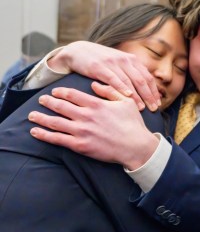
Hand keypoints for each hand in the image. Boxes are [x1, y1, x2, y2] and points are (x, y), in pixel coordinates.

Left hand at [28, 82, 159, 168]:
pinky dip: (44, 135)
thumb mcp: (126, 102)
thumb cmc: (133, 124)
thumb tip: (94, 84)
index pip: (72, 94)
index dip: (60, 92)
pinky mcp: (79, 145)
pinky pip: (57, 139)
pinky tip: (35, 132)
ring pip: (55, 122)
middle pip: (60, 106)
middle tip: (41, 100)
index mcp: (96, 104)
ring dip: (40, 118)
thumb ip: (110, 91)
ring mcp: (81, 131)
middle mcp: (86, 116)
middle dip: (48, 102)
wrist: (135, 147)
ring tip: (32, 115)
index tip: (54, 91)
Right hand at [50, 41, 160, 110]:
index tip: (158, 103)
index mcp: (132, 60)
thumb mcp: (119, 64)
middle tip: (154, 109)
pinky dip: (121, 87)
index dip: (154, 91)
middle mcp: (125, 60)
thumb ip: (130, 73)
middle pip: (141, 80)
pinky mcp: (99, 67)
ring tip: (142, 108)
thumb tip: (144, 89)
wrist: (78, 51)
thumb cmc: (101, 61)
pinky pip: (113, 78)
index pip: (147, 77)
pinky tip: (127, 96)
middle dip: (149, 95)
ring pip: (129, 81)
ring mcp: (113, 63)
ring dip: (137, 95)